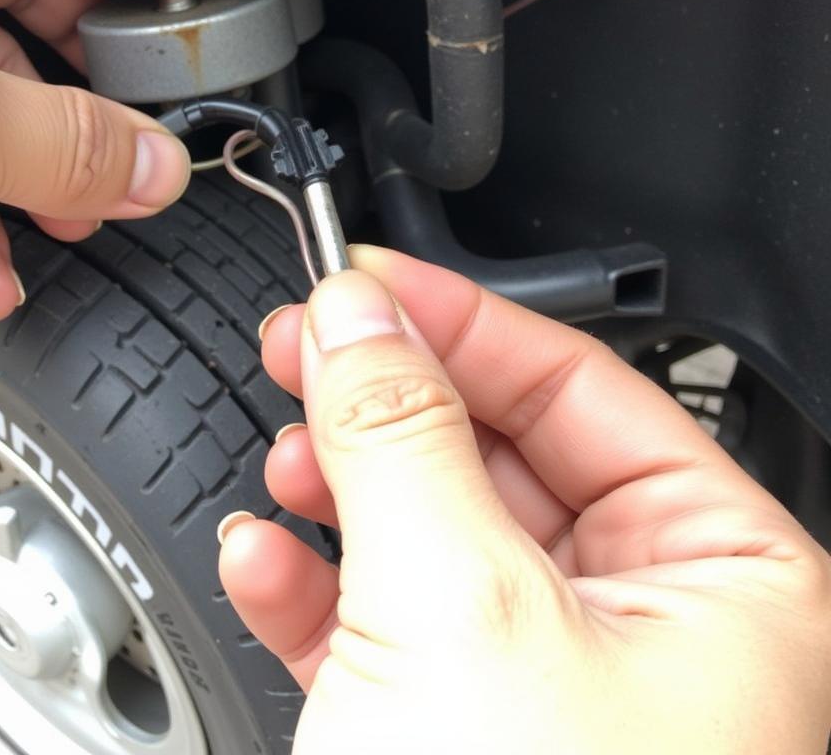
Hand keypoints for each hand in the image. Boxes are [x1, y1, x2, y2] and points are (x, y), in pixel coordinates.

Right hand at [220, 247, 830, 753]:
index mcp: (725, 588)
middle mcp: (653, 633)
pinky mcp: (460, 737)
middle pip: (500, 452)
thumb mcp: (456, 606)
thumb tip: (356, 317)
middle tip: (306, 344)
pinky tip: (265, 557)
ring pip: (437, 532)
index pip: (582, 389)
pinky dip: (316, 584)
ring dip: (346, 485)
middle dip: (390, 398)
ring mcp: (549, 688)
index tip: (367, 283)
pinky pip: (386, 625)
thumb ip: (399, 434)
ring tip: (285, 454)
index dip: (461, 321)